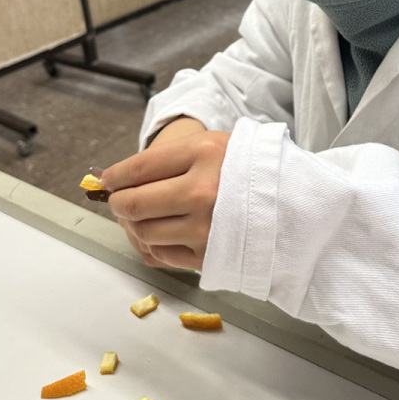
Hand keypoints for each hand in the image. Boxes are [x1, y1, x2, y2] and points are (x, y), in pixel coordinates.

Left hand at [102, 130, 232, 270]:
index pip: (139, 168)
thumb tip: (114, 178)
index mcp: (204, 154)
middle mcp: (203, 190)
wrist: (291, 201)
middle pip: (134, 203)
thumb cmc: (246, 169)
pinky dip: (153, 243)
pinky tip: (162, 231)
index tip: (108, 180)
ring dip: (134, 225)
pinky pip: (161, 254)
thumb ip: (168, 158)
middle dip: (118, 202)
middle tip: (118, 200)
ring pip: (143, 231)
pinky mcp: (208, 254)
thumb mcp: (214, 145)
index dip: (115, 176)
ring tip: (142, 216)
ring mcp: (206, 225)